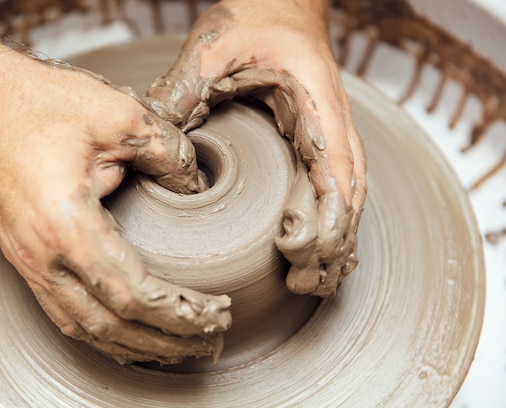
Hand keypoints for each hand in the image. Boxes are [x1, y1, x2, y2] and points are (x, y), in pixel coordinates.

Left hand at [145, 0, 366, 296]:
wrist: (279, 7)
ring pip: (348, 199)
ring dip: (336, 242)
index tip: (305, 248)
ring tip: (312, 283)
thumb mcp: (213, 47)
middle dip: (332, 243)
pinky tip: (317, 255)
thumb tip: (156, 139)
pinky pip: (335, 192)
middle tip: (303, 282)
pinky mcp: (318, 146)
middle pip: (349, 195)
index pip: (336, 166)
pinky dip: (332, 227)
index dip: (328, 214)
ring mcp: (331, 137)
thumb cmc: (254, 20)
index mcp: (316, 101)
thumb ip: (184, 87)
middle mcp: (333, 124)